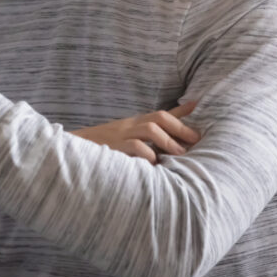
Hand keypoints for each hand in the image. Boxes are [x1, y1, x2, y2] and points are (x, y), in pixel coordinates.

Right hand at [71, 101, 199, 163]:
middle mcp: (128, 126)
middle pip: (157, 118)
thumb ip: (148, 136)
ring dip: (168, 142)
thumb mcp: (126, 137)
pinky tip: (156, 165)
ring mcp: (120, 136)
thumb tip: (169, 136)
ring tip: (181, 155)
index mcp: (133, 123)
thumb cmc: (105, 147)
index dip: (182, 113)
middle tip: (196, 141)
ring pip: (149, 129)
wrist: (74, 151)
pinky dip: (149, 155)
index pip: (160, 114)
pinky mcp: (114, 149)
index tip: (203, 112)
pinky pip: (136, 148)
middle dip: (180, 128)